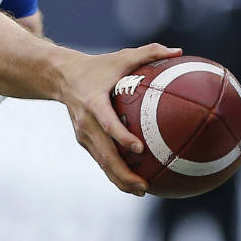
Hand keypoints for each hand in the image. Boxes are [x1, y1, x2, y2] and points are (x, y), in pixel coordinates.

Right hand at [56, 43, 181, 194]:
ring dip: (120, 180)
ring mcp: (83, 135)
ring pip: (102, 163)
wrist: (61, 76)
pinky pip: (101, 160)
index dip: (121, 138)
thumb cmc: (98, 66)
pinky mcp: (83, 141)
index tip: (139, 149)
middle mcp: (86, 122)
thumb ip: (149, 52)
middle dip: (123, 173)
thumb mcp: (121, 56)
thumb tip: (178, 50)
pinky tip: (134, 181)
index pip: (107, 124)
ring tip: (143, 191)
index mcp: (94, 102)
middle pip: (104, 154)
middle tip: (145, 186)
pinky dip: (115, 173)